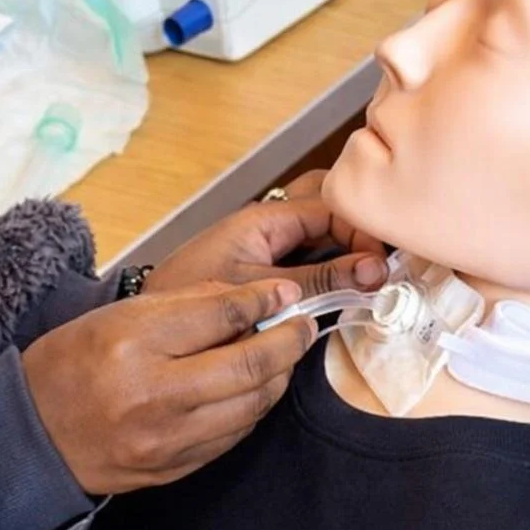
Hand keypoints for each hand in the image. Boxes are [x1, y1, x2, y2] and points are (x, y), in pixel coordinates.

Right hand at [22, 279, 314, 494]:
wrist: (32, 435)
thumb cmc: (71, 364)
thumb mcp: (117, 316)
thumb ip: (188, 305)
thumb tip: (256, 297)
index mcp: (133, 342)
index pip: (221, 314)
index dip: (264, 299)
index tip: (285, 292)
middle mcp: (154, 393)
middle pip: (250, 364)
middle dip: (289, 341)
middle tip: (302, 325)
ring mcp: (167, 439)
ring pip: (252, 405)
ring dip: (278, 377)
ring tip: (281, 356)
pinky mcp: (175, 468)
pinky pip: (235, 436)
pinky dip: (252, 409)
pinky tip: (251, 391)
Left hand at [144, 170, 387, 298]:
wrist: (149, 326)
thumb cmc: (194, 296)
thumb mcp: (263, 290)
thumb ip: (318, 280)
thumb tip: (372, 272)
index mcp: (264, 219)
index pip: (331, 205)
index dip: (363, 231)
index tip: (380, 266)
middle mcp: (267, 223)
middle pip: (327, 203)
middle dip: (357, 227)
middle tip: (377, 262)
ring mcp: (265, 243)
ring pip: (318, 229)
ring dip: (344, 248)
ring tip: (366, 276)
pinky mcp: (261, 266)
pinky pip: (305, 254)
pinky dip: (326, 266)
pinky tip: (340, 288)